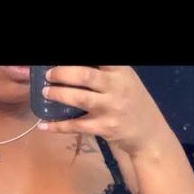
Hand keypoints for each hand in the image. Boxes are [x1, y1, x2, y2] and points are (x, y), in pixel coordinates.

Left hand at [38, 65, 170, 156]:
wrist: (149, 134)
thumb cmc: (133, 103)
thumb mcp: (125, 80)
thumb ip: (104, 72)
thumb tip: (72, 69)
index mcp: (121, 71)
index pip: (100, 59)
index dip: (75, 60)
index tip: (58, 60)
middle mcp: (117, 87)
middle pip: (84, 75)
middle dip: (61, 73)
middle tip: (48, 75)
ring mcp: (111, 108)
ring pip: (79, 98)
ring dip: (58, 94)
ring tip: (45, 92)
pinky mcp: (104, 128)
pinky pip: (77, 125)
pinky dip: (58, 126)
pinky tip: (43, 125)